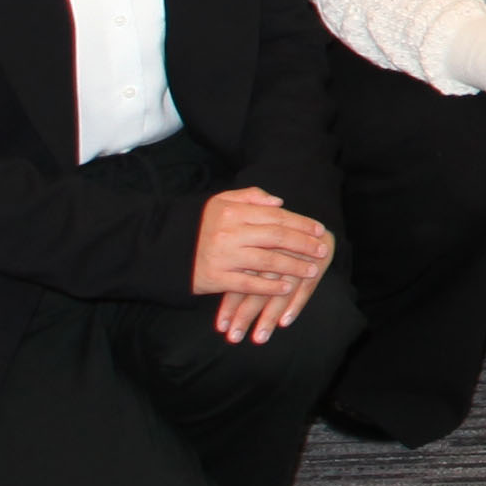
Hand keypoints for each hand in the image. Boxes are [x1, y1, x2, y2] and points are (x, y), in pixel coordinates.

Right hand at [188, 187, 332, 343]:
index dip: (301, 224)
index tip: (319, 230)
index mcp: (234, 211)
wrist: (162, 248)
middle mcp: (230, 232)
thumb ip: (251, 197)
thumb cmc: (199, 224)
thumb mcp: (221, 202)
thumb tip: (280, 202)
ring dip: (293, 267)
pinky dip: (269, 287)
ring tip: (311, 271)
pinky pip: (248, 283)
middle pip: (277, 238)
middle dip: (304, 245)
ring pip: (267, 261)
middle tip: (322, 251)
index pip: (277, 217)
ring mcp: (223, 256)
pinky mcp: (215, 278)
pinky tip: (285, 288)